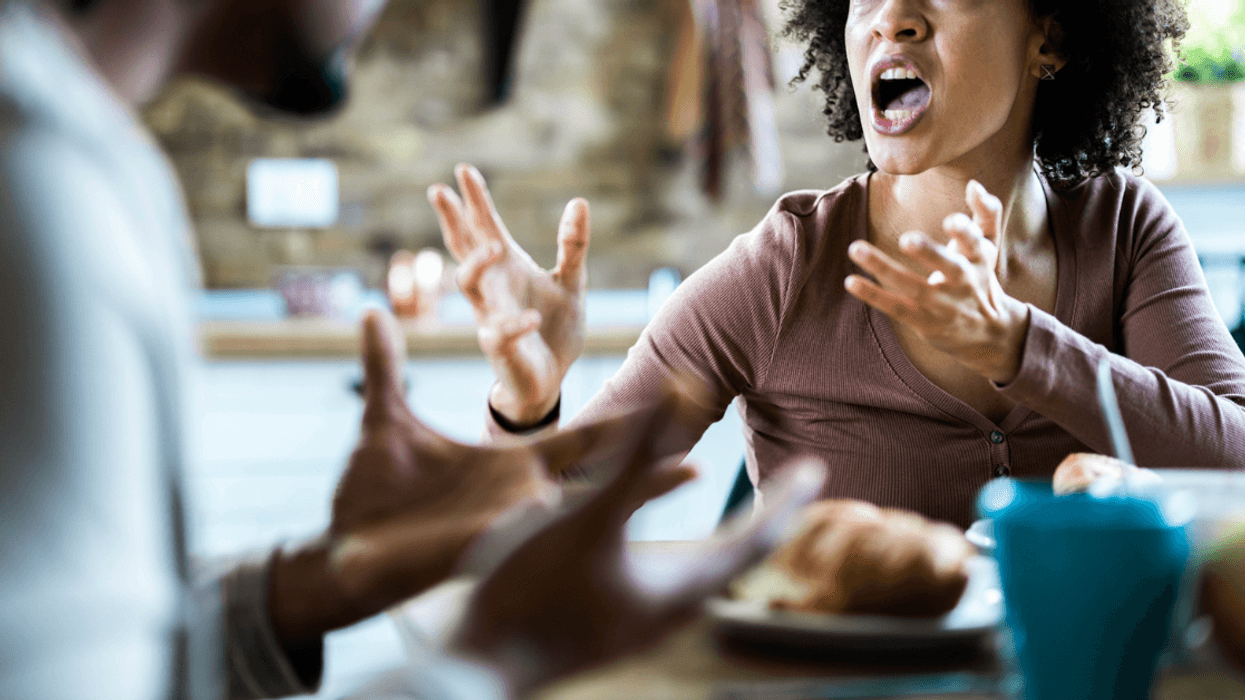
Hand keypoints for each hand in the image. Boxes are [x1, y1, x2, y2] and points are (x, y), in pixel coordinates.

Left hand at [267, 310, 684, 643]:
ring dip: (637, 487)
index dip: (623, 415)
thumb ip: (385, 365)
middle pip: (600, 464)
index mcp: (509, 460)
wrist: (343, 554)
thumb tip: (373, 310)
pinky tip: (611, 505)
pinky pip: (540, 528)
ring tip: (689, 470)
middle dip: (653, 445)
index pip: (580, 434)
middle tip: (706, 426)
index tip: (669, 390)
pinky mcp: (486, 542)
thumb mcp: (383, 418)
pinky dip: (577, 517)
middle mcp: (522, 489)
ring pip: (585, 499)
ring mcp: (509, 518)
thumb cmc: (370, 493)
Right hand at [429, 164, 588, 424]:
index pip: (486, 228)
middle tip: (439, 190)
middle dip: (452, 220)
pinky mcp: (500, 348)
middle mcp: (492, 287)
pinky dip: (515, 324)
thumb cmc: (553, 327)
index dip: (475, 200)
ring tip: (495, 245)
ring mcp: (491, 316)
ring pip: (470, 286)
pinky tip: (531, 317)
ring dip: (478, 265)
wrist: (549, 379)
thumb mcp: (571, 281)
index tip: (464, 170)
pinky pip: (501, 333)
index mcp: (507, 267)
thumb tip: (579, 202)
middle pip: (463, 248)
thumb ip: (573, 245)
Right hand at [450, 422, 826, 695]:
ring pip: (699, 577)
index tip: (816, 469)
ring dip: (724, 541)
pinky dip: (682, 555)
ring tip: (735, 518)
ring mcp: (634, 626)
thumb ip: (638, 455)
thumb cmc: (531, 593)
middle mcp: (666, 613)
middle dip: (764, 522)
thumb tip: (687, 386)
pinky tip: (657, 550)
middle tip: (788, 491)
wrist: (472, 670)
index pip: (755, 540)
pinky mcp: (604, 629)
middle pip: (735, 561)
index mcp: (676, 588)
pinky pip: (664, 584)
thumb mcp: (588, 514)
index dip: (788, 501)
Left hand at [845, 180, 1029, 383]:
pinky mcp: (924, 322)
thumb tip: (973, 184)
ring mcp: (942, 305)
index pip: (976, 243)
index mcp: (979, 260)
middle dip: (930, 253)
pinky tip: (850, 281)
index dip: (965, 233)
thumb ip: (986, 213)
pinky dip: (873, 295)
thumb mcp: (989, 248)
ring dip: (883, 268)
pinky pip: (896, 308)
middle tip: (907, 239)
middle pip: (949, 267)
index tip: (951, 221)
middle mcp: (963, 282)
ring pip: (913, 287)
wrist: (990, 334)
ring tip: (855, 248)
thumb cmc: (981, 279)